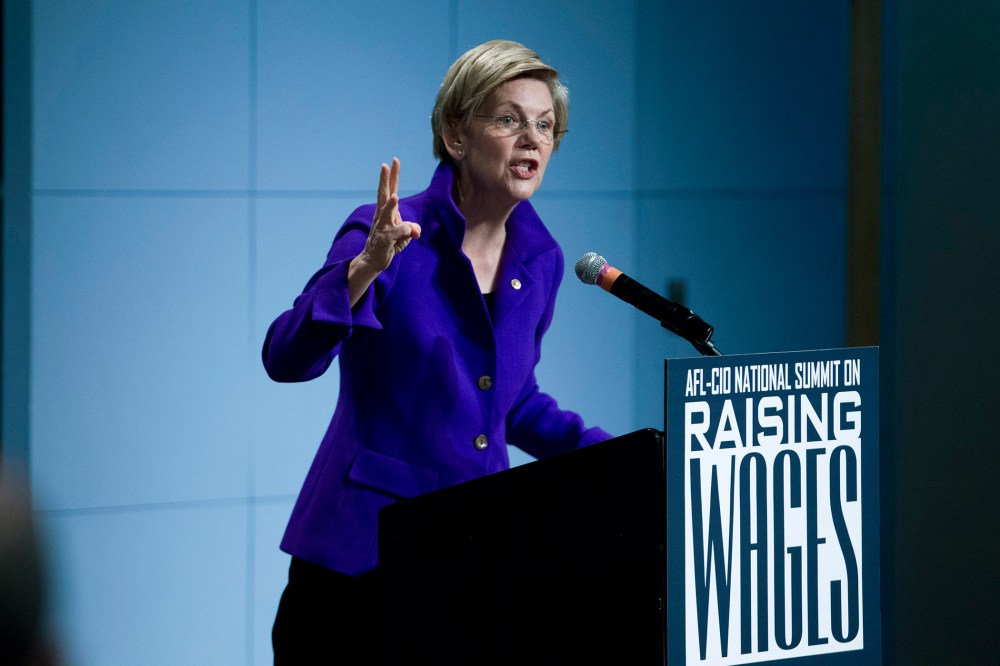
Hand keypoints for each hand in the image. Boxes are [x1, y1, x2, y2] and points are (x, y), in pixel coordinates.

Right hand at [357, 158, 420, 272]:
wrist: (372, 260)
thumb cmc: (388, 244)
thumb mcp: (404, 235)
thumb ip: (411, 228)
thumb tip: (414, 230)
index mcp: (387, 211)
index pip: (391, 190)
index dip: (393, 176)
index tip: (393, 160)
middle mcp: (382, 215)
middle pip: (384, 194)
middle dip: (386, 180)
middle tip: (386, 165)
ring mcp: (381, 226)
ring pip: (387, 213)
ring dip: (391, 205)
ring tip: (395, 197)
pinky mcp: (384, 239)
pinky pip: (397, 233)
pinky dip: (405, 233)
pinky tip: (409, 235)